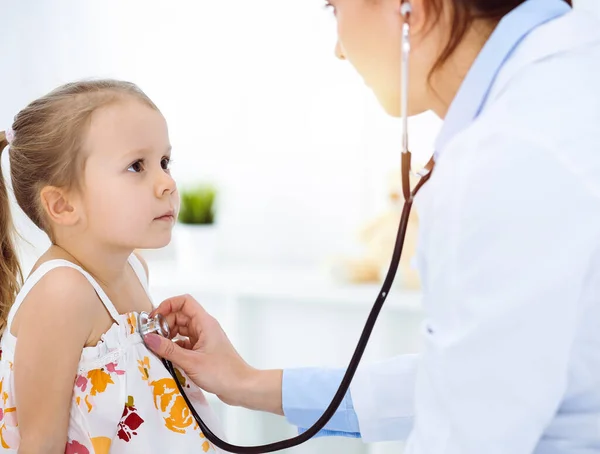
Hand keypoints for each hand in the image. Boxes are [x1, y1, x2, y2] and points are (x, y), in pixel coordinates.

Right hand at [145, 294, 282, 413]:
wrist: (241, 387)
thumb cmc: (222, 373)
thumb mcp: (191, 362)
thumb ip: (168, 350)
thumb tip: (149, 338)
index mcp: (205, 323)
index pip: (184, 302)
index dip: (168, 305)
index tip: (154, 318)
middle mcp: (205, 327)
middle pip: (180, 316)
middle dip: (164, 324)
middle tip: (152, 338)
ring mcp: (204, 339)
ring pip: (181, 330)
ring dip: (168, 337)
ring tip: (158, 349)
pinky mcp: (202, 351)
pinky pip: (184, 343)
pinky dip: (174, 348)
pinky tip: (167, 358)